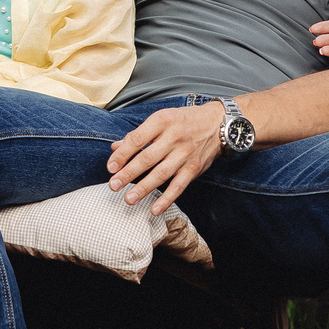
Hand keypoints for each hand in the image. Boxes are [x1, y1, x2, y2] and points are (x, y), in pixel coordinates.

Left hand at [106, 103, 225, 215]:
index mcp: (162, 121)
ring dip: (144, 188)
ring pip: (161, 174)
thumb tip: (115, 148)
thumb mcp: (161, 119)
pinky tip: (154, 209)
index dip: (122, 155)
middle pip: (147, 158)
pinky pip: (179, 186)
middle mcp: (174, 137)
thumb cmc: (185, 120)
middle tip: (114, 185)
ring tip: (129, 199)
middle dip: (128, 174)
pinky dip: (167, 199)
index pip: (137, 139)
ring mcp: (185, 154)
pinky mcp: (194, 168)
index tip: (110, 167)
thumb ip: (138, 134)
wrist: (218, 124)